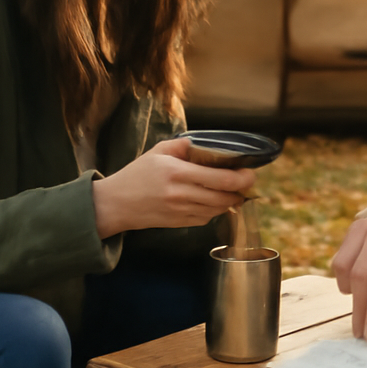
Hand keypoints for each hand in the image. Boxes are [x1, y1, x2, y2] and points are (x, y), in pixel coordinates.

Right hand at [92, 137, 254, 239]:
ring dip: (230, 201)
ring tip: (233, 191)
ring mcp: (181, 211)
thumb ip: (184, 146)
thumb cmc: (137, 175)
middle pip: (224, 197)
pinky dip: (215, 211)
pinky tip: (215, 201)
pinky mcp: (179, 223)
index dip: (242, 178)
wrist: (116, 204)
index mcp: (178, 173)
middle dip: (241, 191)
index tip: (250, 173)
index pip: (221, 179)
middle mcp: (181, 194)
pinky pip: (206, 219)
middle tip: (246, 182)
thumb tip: (207, 144)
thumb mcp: (158, 151)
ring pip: (218, 210)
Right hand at [332, 180, 366, 342]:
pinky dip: (343, 278)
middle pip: (361, 277)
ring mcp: (363, 226)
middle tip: (362, 334)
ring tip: (361, 312)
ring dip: (350, 295)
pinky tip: (355, 289)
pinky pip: (340, 258)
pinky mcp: (353, 227)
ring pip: (345, 268)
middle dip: (360, 310)